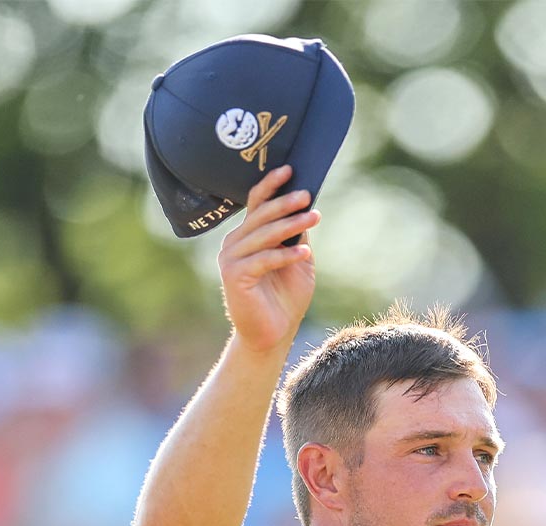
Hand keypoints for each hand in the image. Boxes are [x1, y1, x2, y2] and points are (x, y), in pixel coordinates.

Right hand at [219, 165, 319, 353]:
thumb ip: (297, 236)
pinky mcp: (234, 276)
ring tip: (314, 216)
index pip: (256, 203)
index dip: (271, 185)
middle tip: (307, 196)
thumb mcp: (297, 261)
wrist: (273, 334)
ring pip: (263, 235)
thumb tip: (306, 205)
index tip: (290, 170)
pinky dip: (285, 255)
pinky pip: (263, 260)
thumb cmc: (285, 298)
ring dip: (291, 225)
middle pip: (260, 216)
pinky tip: (304, 253)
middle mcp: (234, 243)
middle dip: (285, 203)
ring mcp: (231, 259)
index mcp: (247, 236)